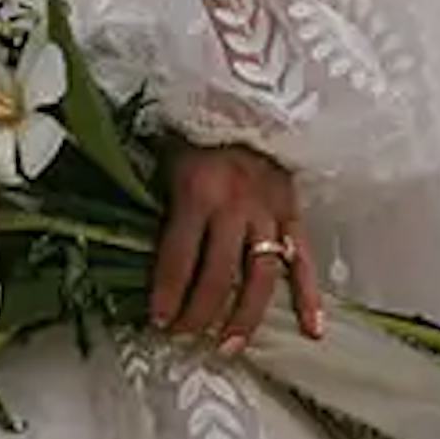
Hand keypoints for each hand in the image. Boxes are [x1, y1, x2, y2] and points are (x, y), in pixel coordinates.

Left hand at [147, 140, 323, 360]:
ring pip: (260, 276)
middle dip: (198, 314)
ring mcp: (269, 211)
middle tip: (184, 335)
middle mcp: (235, 206)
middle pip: (218, 276)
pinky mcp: (293, 210)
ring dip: (244, 317)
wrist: (243, 92)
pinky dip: (310, 296)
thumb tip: (128, 251)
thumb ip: (155, 203)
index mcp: (197, 192)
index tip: (157, 322)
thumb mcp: (163, 158)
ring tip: (228, 346)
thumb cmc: (195, 129)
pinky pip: (304, 259)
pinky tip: (311, 330)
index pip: (178, 259)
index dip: (166, 296)